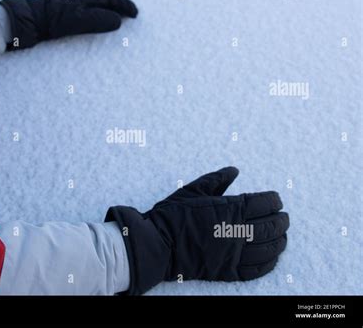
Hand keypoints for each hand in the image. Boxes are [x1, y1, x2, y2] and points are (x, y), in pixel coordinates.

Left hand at [0, 0, 137, 49]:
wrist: (31, 19)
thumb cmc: (54, 19)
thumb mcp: (79, 21)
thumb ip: (99, 20)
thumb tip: (118, 21)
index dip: (125, 5)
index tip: (135, 14)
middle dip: (120, 5)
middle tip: (132, 15)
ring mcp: (75, 2)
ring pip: (99, 3)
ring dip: (111, 9)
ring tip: (120, 17)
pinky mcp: (69, 10)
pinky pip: (91, 9)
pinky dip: (101, 13)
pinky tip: (100, 20)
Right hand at [106, 167, 289, 294]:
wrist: (157, 244)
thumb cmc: (173, 214)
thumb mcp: (193, 189)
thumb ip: (217, 179)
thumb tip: (235, 170)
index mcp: (230, 208)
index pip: (265, 202)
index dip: (275, 200)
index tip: (276, 200)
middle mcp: (237, 230)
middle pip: (272, 226)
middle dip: (282, 220)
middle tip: (284, 218)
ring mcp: (234, 253)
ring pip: (269, 248)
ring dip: (280, 241)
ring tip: (282, 237)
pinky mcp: (227, 270)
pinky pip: (257, 270)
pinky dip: (269, 263)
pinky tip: (272, 258)